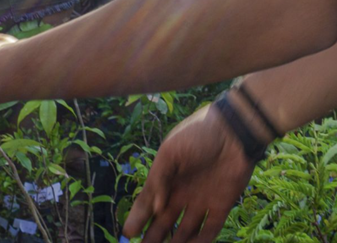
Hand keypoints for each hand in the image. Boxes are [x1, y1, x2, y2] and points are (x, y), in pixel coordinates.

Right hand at [123, 104, 254, 242]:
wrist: (234, 131)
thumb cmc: (196, 135)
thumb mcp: (170, 152)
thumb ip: (160, 179)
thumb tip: (154, 208)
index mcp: (165, 178)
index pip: (147, 204)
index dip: (137, 218)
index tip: (128, 233)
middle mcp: (181, 193)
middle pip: (164, 221)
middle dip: (153, 236)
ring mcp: (201, 201)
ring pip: (185, 230)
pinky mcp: (222, 205)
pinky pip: (211, 229)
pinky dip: (200, 242)